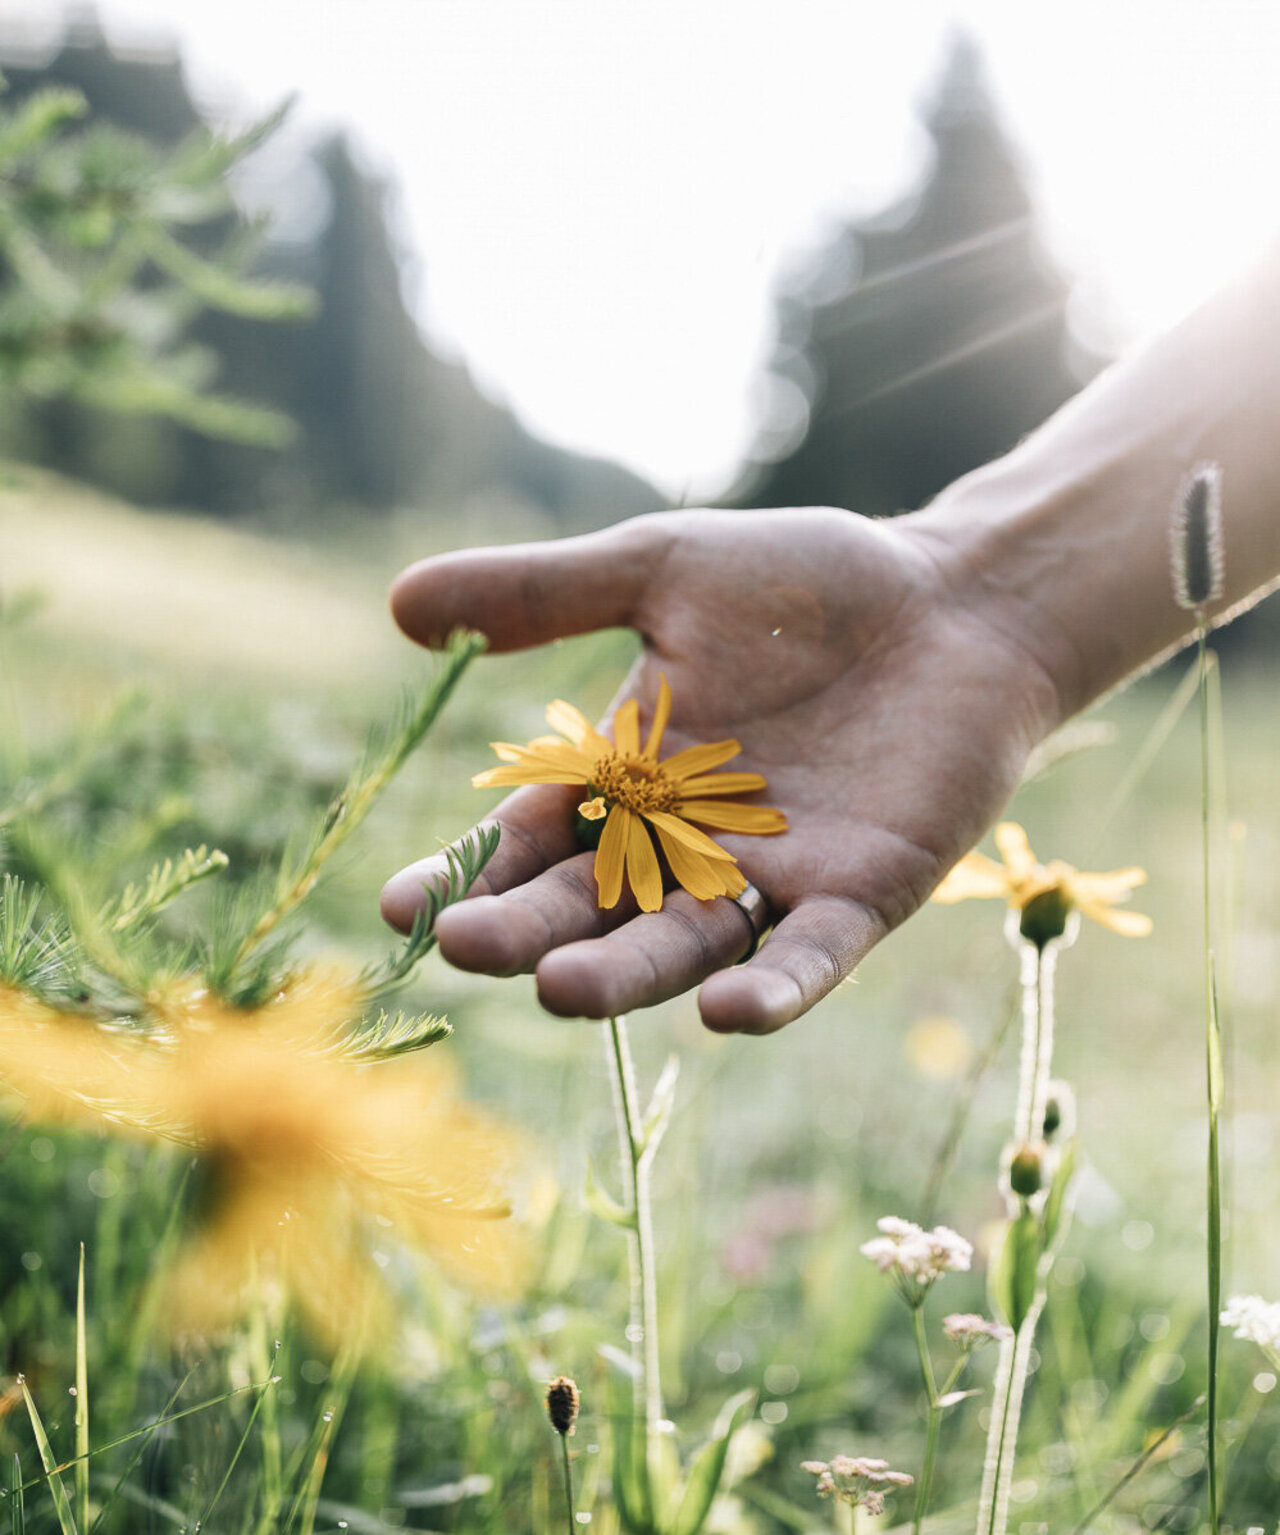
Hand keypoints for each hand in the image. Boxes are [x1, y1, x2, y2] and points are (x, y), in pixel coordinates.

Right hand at [381, 507, 1063, 1033]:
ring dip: (628, 973)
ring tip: (561, 991)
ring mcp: (772, 878)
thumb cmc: (807, 583)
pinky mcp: (861, 894)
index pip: (530, 840)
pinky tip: (726, 1012)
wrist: (954, 598)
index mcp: (627, 777)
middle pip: (593, 905)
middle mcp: (686, 846)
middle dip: (529, 930)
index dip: (469, 873)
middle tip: (465, 947)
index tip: (403, 907)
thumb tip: (398, 605)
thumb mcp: (661, 570)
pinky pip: (811, 954)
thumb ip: (543, 593)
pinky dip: (772, 985)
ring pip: (686, 943)